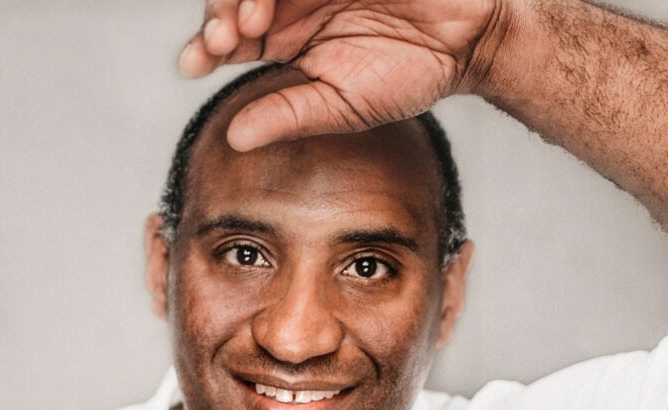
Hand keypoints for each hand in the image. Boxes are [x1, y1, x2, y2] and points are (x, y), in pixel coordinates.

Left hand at [179, 0, 503, 150]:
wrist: (472, 38)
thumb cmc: (413, 73)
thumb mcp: (343, 106)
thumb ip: (289, 115)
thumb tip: (233, 138)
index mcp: (288, 41)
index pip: (229, 38)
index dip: (205, 45)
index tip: (195, 62)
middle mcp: (293, 4)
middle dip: (218, 15)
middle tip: (224, 39)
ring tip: (250, 19)